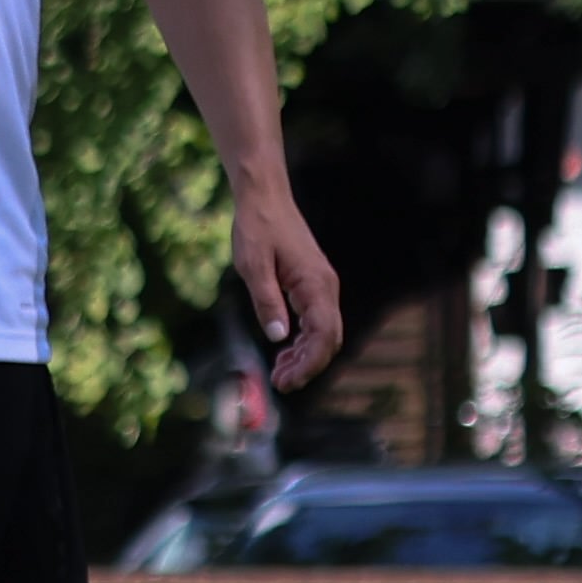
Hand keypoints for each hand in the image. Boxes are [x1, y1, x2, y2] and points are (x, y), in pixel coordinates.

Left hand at [230, 168, 345, 389]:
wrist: (264, 198)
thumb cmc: (257, 228)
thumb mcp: (253, 266)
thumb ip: (266, 301)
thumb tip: (278, 337)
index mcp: (316, 285)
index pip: (324, 335)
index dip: (310, 364)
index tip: (288, 381)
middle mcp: (326, 288)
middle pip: (328, 339)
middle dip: (308, 366)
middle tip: (280, 384)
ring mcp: (321, 287)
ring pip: (323, 333)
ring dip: (304, 356)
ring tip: (279, 374)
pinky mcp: (311, 285)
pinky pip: (314, 321)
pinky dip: (302, 340)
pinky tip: (283, 351)